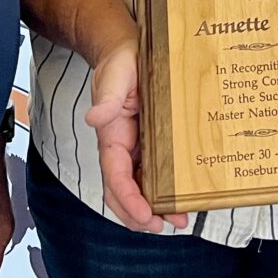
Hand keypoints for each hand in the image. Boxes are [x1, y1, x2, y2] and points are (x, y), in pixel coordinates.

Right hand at [84, 41, 188, 232]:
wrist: (127, 50)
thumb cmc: (121, 62)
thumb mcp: (116, 75)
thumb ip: (108, 96)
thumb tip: (95, 118)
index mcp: (111, 136)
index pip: (115, 176)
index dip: (128, 200)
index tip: (145, 216)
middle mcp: (121, 147)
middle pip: (124, 191)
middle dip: (139, 214)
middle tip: (164, 227)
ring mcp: (136, 147)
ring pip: (140, 187)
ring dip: (154, 208)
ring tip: (178, 221)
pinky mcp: (151, 142)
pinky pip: (154, 172)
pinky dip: (164, 190)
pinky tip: (182, 198)